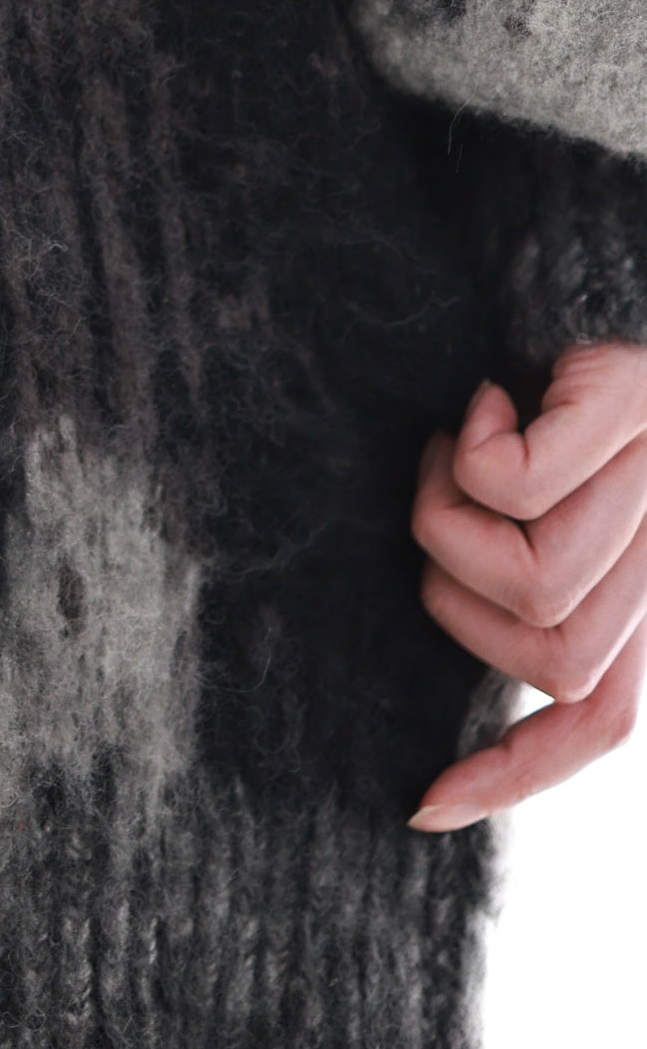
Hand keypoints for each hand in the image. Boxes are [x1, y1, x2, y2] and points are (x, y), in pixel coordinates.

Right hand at [409, 339, 646, 827]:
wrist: (611, 246)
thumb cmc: (575, 367)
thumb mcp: (573, 496)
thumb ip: (547, 578)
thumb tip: (480, 665)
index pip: (602, 719)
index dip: (513, 771)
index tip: (422, 802)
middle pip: (553, 659)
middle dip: (459, 598)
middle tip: (443, 503)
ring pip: (530, 584)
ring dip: (449, 518)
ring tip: (454, 446)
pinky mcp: (634, 402)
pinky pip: (515, 483)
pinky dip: (470, 450)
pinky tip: (481, 399)